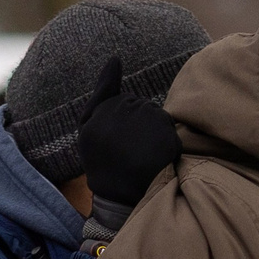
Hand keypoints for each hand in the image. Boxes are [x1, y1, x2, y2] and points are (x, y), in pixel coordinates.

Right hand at [76, 57, 182, 213]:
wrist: (121, 200)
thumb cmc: (104, 164)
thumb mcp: (91, 127)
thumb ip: (102, 91)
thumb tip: (115, 58)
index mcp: (99, 113)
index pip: (121, 102)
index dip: (121, 124)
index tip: (116, 146)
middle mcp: (119, 114)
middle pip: (139, 106)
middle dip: (138, 126)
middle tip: (129, 153)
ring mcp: (142, 122)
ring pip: (154, 114)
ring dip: (153, 132)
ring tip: (141, 156)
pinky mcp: (163, 131)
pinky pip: (168, 125)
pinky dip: (166, 139)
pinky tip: (155, 156)